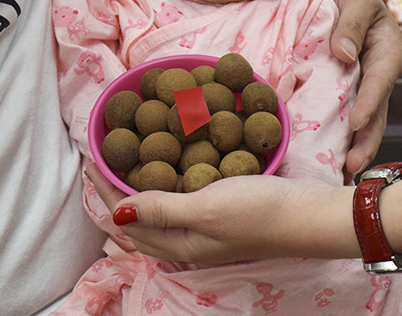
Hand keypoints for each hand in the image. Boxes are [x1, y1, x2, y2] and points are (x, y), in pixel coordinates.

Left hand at [85, 162, 358, 263]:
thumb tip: (117, 211)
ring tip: (128, 162)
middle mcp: (187, 240)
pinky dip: (164, 185)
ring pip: (158, 211)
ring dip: (139, 189)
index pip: (128, 218)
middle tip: (104, 158)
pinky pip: (179, 201)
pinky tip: (170, 168)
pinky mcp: (220, 214)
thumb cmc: (258, 210)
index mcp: (178, 243)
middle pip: (139, 218)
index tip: (93, 159)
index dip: (106, 191)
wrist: (308, 215)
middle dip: (116, 191)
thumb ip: (162, 209)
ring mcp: (205, 229)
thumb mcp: (207, 206)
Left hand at [330, 0, 401, 175]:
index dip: (369, 103)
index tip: (354, 123)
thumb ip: (351, 23)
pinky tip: (330, 163)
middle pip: (377, 113)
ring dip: (355, 149)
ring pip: (365, 123)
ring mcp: (364, 89)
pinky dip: (340, 140)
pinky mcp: (347, 96)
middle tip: (351, 166)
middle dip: (366, 141)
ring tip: (343, 175)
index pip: (381, 80)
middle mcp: (380, 75)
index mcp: (388, 51)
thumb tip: (345, 54)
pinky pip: (345, 119)